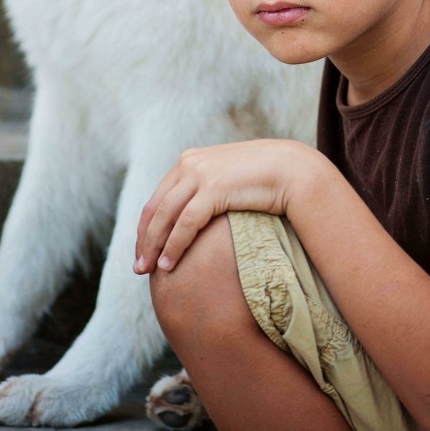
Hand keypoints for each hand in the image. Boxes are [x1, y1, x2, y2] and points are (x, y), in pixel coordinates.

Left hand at [134, 139, 317, 274]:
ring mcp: (200, 173)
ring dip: (154, 246)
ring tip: (148, 270)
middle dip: (144, 239)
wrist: (292, 169)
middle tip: (137, 267)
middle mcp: (189, 163)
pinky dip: (173, 245)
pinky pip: (185, 223)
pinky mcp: (213, 188)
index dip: (146, 226)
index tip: (142, 249)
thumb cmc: (264, 179)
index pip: (158, 197)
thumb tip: (196, 215)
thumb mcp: (227, 179)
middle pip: (155, 207)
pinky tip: (168, 264)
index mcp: (190, 160)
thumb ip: (208, 189)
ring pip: (165, 216)